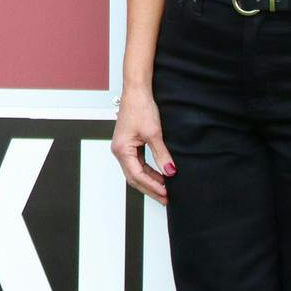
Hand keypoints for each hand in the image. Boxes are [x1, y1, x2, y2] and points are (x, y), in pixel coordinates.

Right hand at [111, 89, 174, 203]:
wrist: (137, 91)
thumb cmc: (140, 108)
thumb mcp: (154, 133)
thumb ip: (162, 155)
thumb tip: (170, 172)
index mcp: (122, 150)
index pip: (138, 175)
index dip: (153, 186)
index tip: (166, 193)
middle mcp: (119, 151)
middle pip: (134, 178)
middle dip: (150, 189)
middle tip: (165, 198)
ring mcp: (123, 148)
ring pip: (136, 172)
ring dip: (150, 181)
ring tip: (165, 189)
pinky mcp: (129, 145)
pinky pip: (138, 164)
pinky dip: (148, 172)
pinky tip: (159, 175)